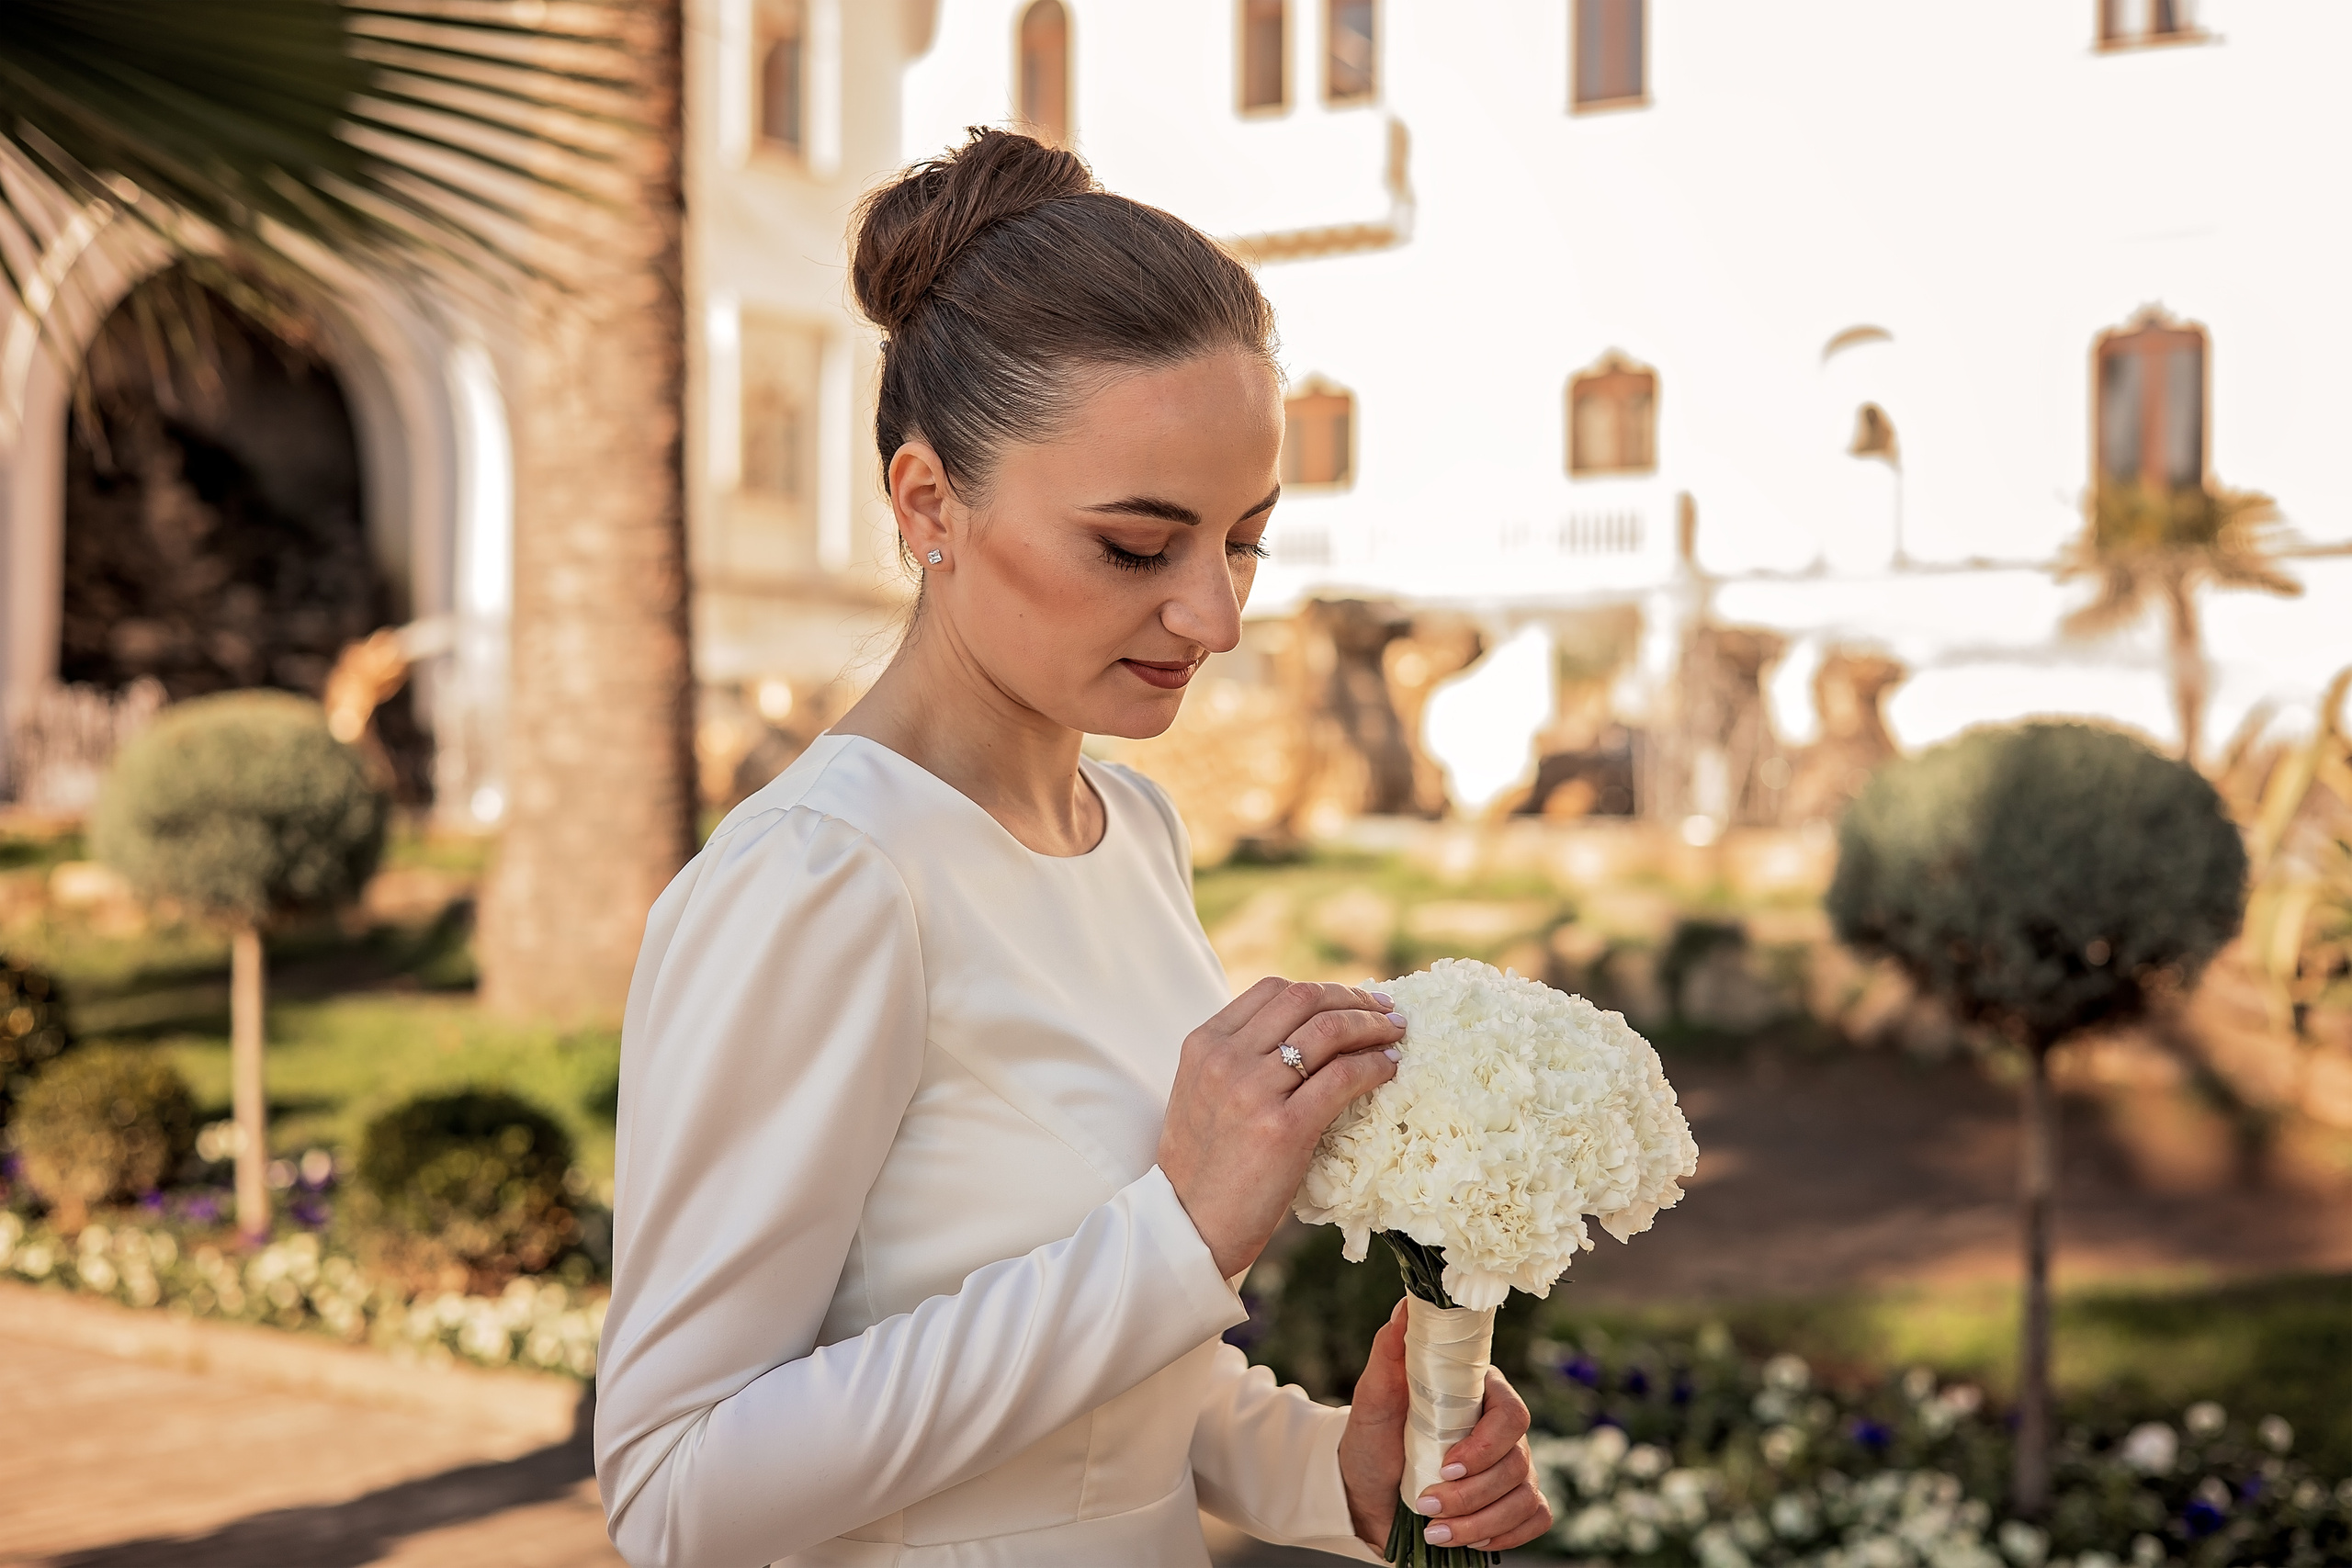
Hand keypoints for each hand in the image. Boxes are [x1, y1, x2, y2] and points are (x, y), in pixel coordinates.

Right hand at [1157, 977, 1404, 1276]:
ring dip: (1373, 1026)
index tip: (1352, 1000)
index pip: (1274, 990)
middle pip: (1305, 1000)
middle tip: (1386, 1011)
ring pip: (1330, 1031)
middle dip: (1355, 999)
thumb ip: (1238, 1058)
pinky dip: (1374, 1066)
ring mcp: (1254, 1091)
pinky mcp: (1284, 1127)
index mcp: (1204, 1044)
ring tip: (1395, 1034)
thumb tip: (1302, 1035)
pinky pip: (1344, 1077)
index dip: (1323, 990)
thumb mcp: (1203, 1092)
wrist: (1188, 1224)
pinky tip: (1388, 1068)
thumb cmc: (1202, 1165)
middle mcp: (1226, 1058)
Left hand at [1338, 1301, 1553, 1553]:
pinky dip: (1504, 1534)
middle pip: (1518, 1462)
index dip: (1485, 1446)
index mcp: (1479, 1396)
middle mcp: (1502, 1431)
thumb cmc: (1372, 1440)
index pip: (1512, 1414)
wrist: (1363, 1493)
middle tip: (1427, 1503)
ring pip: (1524, 1497)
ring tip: (1435, 1530)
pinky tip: (1468, 1538)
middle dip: (1472, 1494)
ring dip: (1479, 1522)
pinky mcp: (1511, 1504)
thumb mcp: (1373, 1398)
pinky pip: (1535, 1520)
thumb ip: (1390, 1353)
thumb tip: (1406, 1306)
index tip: (1446, 1465)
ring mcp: (1512, 1469)